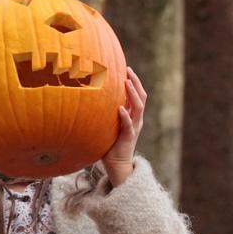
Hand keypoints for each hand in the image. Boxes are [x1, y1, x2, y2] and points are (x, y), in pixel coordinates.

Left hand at [103, 67, 145, 186]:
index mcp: (133, 116)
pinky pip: (128, 125)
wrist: (117, 164)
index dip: (134, 82)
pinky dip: (125, 116)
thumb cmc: (110, 144)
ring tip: (126, 82)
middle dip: (135, 82)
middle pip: (141, 97)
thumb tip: (91, 100)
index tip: (126, 69)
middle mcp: (136, 120)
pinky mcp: (128, 138)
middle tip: (128, 70)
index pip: (137, 95)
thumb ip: (106, 114)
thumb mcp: (109, 125)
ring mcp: (134, 128)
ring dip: (132, 94)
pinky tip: (119, 108)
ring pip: (138, 108)